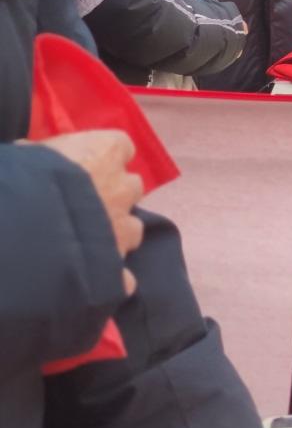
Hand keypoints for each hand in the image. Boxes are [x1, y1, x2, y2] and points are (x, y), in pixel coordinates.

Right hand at [38, 130, 142, 294]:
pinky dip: (114, 278)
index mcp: (104, 152)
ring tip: (86, 241)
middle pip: (131, 186)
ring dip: (116, 232)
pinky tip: (96, 281)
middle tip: (83, 203)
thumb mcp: (26, 156)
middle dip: (113, 193)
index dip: (105, 155)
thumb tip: (32, 155)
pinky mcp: (117, 265)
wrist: (21, 231)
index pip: (120, 146)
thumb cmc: (24, 180)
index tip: (88, 163)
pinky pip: (124, 274)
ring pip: (134, 227)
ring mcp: (124, 227)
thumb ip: (41, 155)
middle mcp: (123, 187)